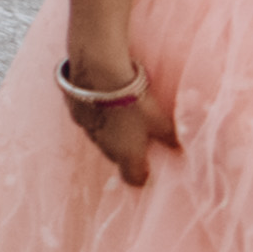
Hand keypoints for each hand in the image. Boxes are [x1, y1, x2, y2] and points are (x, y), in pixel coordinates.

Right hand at [69, 60, 175, 185]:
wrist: (98, 72)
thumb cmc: (134, 101)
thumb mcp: (160, 120)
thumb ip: (169, 138)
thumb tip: (179, 151)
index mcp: (126, 155)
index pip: (133, 179)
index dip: (143, 176)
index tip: (150, 168)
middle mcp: (104, 147)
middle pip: (117, 158)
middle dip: (128, 151)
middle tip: (141, 135)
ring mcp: (86, 129)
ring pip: (100, 138)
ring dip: (110, 132)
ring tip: (121, 114)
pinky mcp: (73, 111)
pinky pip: (87, 120)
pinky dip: (96, 116)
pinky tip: (103, 100)